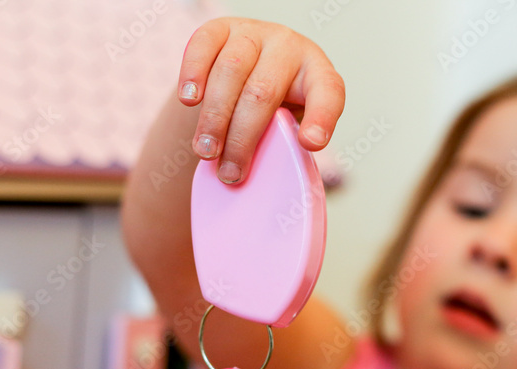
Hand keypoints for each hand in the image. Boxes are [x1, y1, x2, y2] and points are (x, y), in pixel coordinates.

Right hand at [177, 18, 345, 183]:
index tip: (310, 144)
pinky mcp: (219, 29)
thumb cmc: (273, 111)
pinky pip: (203, 46)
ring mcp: (253, 34)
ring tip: (205, 151)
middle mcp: (288, 47)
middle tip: (230, 173)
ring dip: (214, 117)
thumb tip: (269, 191)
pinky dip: (193, 75)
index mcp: (317, 73)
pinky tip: (189, 101)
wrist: (246, 73)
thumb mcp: (289, 126)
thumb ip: (286, 144)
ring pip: (231, 72)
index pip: (328, 92)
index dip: (321, 118)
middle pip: (263, 92)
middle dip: (243, 138)